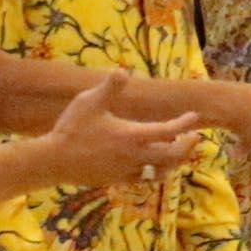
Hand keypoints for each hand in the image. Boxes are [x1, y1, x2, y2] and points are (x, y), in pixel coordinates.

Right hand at [44, 73, 200, 185]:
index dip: (184, 123)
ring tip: (178, 152)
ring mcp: (126, 171)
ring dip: (174, 162)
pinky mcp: (117, 180)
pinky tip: (153, 166)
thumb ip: (110, 87)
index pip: (168, 131)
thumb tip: (124, 70)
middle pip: (172, 156)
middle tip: (195, 138)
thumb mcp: (89, 101)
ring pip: (161, 172)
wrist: (55, 161)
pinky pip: (144, 179)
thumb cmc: (72, 129)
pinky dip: (154, 172)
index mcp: (131, 136)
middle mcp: (134, 156)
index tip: (194, 116)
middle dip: (187, 147)